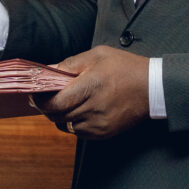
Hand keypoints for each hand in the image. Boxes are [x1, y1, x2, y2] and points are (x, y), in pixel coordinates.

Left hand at [32, 45, 149, 140]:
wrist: (153, 88)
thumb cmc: (125, 67)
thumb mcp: (97, 55)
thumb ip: (70, 64)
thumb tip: (47, 70)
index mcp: (91, 86)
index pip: (55, 102)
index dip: (40, 100)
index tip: (35, 94)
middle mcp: (94, 108)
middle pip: (57, 115)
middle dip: (47, 107)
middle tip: (44, 98)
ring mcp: (99, 124)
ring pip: (65, 125)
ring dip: (59, 115)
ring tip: (63, 103)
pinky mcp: (104, 133)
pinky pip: (78, 132)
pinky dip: (72, 123)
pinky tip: (77, 111)